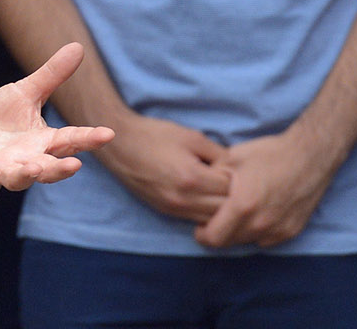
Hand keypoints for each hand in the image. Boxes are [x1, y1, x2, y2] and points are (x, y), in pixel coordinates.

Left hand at [0, 43, 114, 191]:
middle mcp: (27, 160)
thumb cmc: (1, 115)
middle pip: (47, 168)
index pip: (70, 141)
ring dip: (24, 175)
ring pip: (16, 178)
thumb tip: (78, 46)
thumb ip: (52, 76)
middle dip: (59, 169)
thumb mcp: (26, 92)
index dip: (89, 139)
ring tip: (31, 168)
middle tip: (75, 165)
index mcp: (44, 142)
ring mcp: (1, 169)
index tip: (108, 134)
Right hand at [98, 112, 233, 224]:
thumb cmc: (154, 135)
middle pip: (225, 211)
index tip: (236, 170)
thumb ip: (219, 154)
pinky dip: (205, 213)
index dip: (238, 180)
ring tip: (222, 193)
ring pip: (211, 221)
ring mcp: (173, 208)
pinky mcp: (165, 211)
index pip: (232, 191)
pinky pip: (195, 220)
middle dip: (233, 198)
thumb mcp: (191, 136)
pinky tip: (207, 199)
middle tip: (233, 183)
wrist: (118, 143)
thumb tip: (238, 169)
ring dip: (220, 210)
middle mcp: (184, 199)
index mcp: (193, 178)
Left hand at [193, 126, 337, 248]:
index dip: (202, 233)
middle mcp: (261, 224)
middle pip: (229, 243)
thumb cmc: (268, 154)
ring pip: (247, 242)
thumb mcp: (231, 159)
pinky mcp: (292, 231)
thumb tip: (196, 191)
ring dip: (237, 233)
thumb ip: (210, 179)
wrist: (310, 156)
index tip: (199, 224)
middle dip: (218, 232)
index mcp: (243, 206)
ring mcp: (279, 230)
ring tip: (236, 211)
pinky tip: (256, 213)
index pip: (214, 238)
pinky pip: (265, 240)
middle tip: (216, 215)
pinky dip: (256, 231)